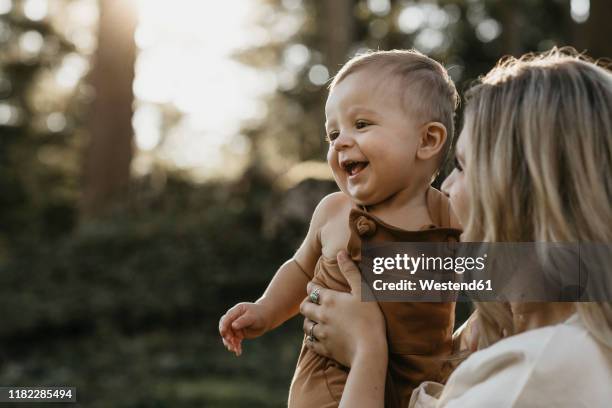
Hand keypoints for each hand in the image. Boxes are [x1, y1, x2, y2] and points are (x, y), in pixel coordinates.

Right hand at [219, 302, 270, 355]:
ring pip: (228, 336)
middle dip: (226, 336)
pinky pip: (234, 341)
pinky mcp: (238, 334)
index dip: (223, 326)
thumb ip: (243, 321)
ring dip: (230, 343)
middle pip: (225, 328)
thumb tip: (233, 326)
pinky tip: (238, 352)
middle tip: (231, 342)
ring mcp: (235, 327)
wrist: (266, 319)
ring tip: (234, 349)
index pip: (226, 318)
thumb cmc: (259, 315)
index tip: (223, 333)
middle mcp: (233, 319)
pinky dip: (236, 346)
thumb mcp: (252, 317)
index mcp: (236, 311)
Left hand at [299, 251, 386, 366]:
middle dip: (307, 303)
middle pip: (304, 307)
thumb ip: (351, 271)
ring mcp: (321, 333)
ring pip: (306, 326)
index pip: (312, 290)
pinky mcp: (324, 349)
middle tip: (313, 303)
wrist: (369, 350)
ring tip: (314, 320)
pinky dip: (311, 339)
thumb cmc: (370, 318)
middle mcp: (321, 315)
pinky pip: (310, 343)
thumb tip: (340, 252)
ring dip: (308, 321)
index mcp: (329, 300)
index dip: (312, 288)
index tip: (315, 288)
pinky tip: (316, 337)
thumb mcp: (363, 291)